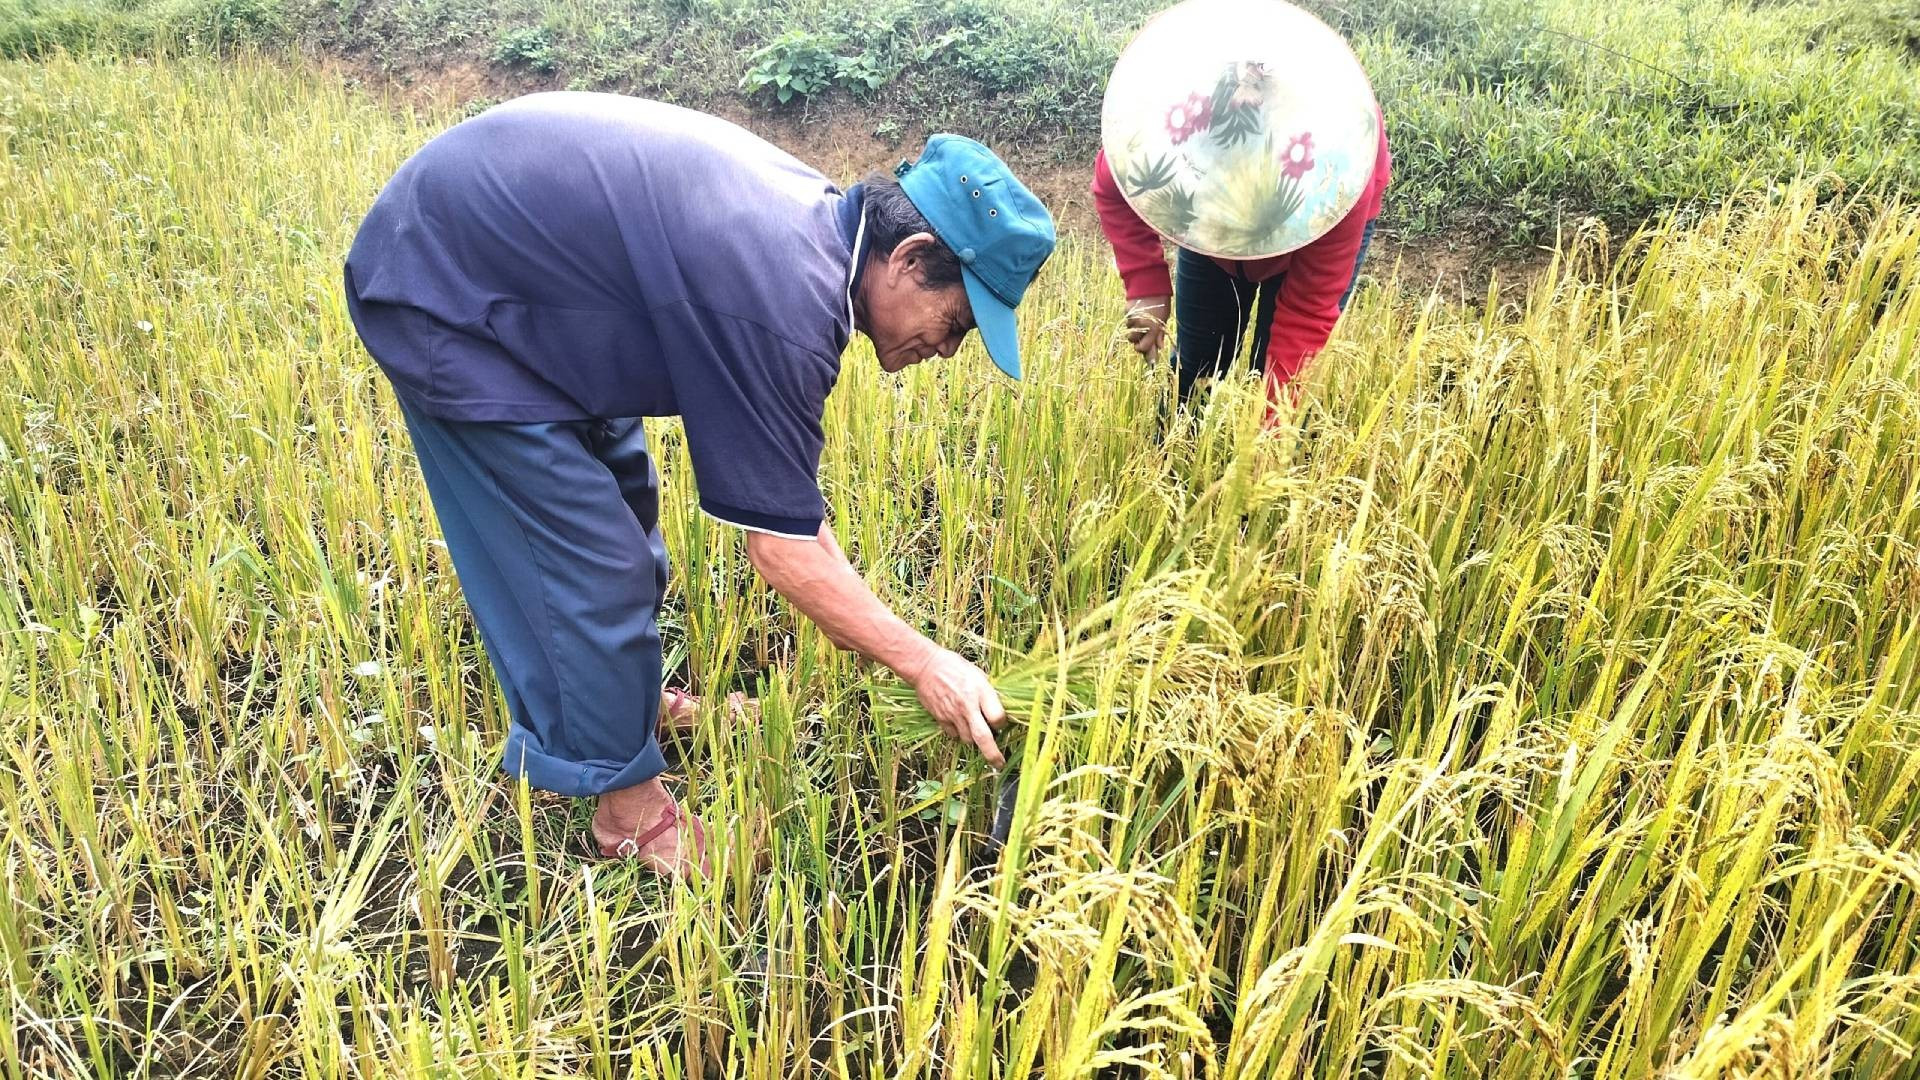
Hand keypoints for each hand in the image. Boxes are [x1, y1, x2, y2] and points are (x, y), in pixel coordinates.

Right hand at [904, 645, 1006, 767]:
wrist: (926, 666)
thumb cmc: (954, 666)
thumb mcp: (978, 674)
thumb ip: (988, 694)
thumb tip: (998, 710)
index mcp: (980, 691)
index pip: (998, 718)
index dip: (1002, 724)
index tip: (1001, 723)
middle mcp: (968, 706)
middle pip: (983, 737)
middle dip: (993, 754)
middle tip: (999, 763)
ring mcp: (953, 714)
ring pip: (968, 739)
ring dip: (974, 740)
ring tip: (975, 730)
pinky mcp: (941, 718)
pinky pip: (953, 735)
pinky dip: (959, 734)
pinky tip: (960, 723)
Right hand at [1124, 295, 1171, 356]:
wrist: (1150, 284)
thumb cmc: (1161, 303)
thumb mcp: (1163, 319)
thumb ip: (1160, 335)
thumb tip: (1159, 347)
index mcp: (1152, 329)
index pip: (1143, 347)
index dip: (1143, 350)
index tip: (1144, 347)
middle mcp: (1140, 325)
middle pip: (1132, 340)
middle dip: (1136, 339)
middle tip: (1143, 333)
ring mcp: (1132, 318)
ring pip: (1129, 330)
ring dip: (1133, 328)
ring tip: (1141, 319)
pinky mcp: (1126, 312)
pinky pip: (1128, 320)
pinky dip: (1132, 319)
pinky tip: (1138, 312)